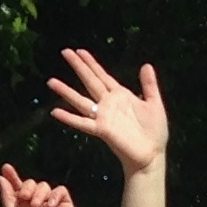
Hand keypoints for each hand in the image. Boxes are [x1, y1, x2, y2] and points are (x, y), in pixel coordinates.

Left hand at [0, 166, 80, 206]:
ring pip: (44, 185)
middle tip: (25, 197)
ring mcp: (51, 204)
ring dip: (39, 194)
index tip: (5, 168)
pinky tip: (51, 205)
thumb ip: (7, 196)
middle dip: (27, 187)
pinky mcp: (64, 205)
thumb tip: (0, 177)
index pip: (18, 188)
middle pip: (31, 183)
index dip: (12, 177)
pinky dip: (55, 195)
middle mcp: (37, 204)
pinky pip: (60, 190)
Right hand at [47, 49, 168, 174]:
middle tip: (64, 52)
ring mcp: (103, 117)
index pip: (102, 75)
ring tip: (51, 81)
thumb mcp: (154, 103)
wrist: (152, 155)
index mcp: (120, 95)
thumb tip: (146, 65)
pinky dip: (69, 118)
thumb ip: (149, 85)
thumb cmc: (154, 132)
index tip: (79, 51)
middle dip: (78, 66)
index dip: (91, 63)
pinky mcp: (102, 130)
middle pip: (89, 81)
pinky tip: (55, 112)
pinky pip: (83, 123)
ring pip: (81, 100)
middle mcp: (108, 104)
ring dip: (66, 91)